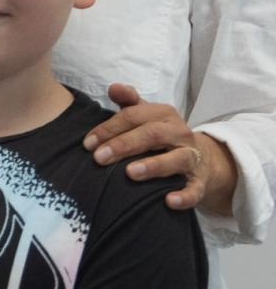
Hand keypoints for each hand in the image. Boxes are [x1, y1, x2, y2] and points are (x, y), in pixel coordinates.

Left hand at [84, 84, 234, 213]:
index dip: (109, 129)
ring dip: (153, 166)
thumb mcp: (145, 116)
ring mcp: (192, 157)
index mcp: (164, 114)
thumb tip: (114, 87)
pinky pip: (195, 189)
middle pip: (152, 135)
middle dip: (124, 145)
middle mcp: (180, 133)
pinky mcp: (199, 181)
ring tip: (129, 173)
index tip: (88, 144)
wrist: (198, 157)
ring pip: (176, 159)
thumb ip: (128, 102)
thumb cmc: (159, 135)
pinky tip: (168, 201)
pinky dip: (184, 196)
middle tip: (99, 158)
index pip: (134, 116)